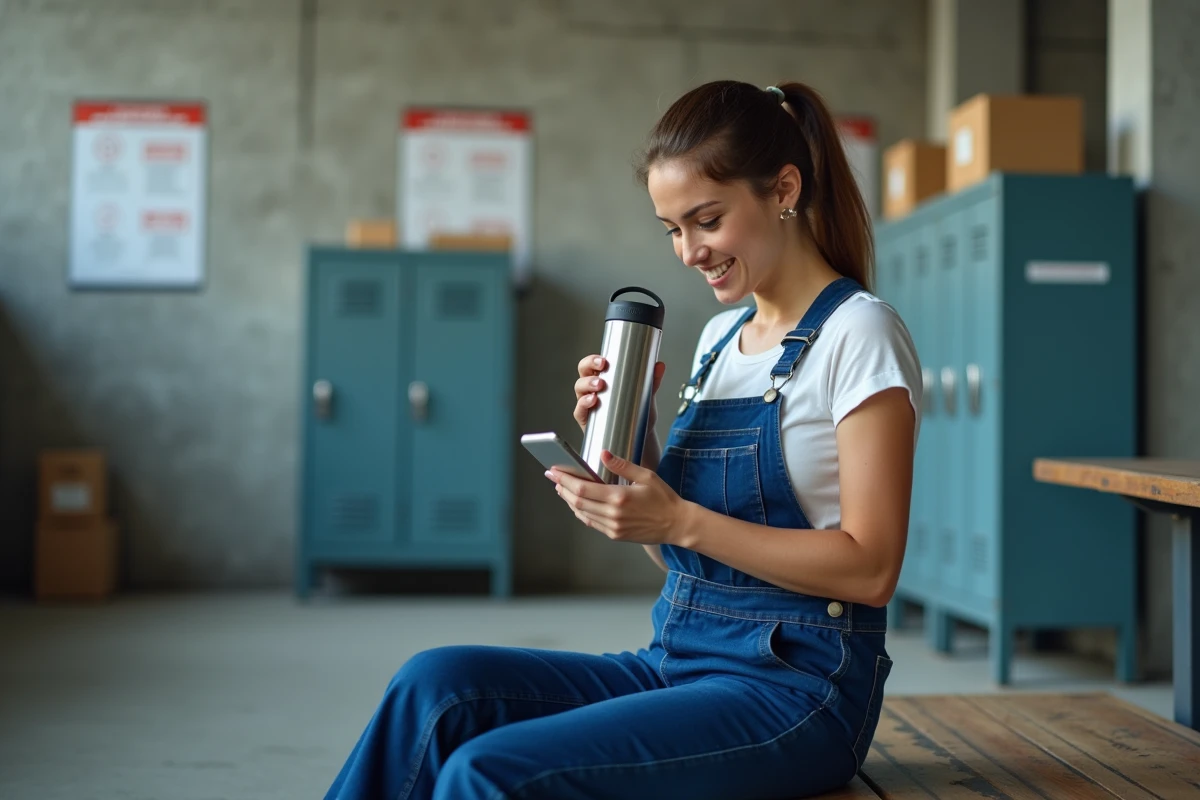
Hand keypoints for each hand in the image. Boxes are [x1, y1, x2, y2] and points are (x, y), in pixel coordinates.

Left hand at [547, 450, 691, 545]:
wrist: (676, 524)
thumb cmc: (664, 499)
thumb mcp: (646, 476)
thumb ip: (622, 465)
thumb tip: (603, 454)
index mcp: (619, 497)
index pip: (583, 487)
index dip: (565, 479)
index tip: (555, 471)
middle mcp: (612, 514)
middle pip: (577, 501)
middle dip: (562, 488)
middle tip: (553, 477)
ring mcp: (612, 527)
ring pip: (581, 513)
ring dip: (569, 500)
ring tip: (562, 489)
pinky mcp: (615, 534)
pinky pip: (591, 523)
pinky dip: (580, 512)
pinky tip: (577, 504)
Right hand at [573, 357, 666, 431]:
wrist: (639, 438)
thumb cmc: (637, 414)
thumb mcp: (646, 396)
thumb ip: (652, 381)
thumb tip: (660, 365)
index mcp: (604, 378)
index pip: (593, 364)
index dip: (593, 359)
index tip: (603, 359)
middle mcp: (593, 388)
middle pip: (583, 372)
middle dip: (589, 366)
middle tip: (602, 367)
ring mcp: (587, 403)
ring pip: (579, 388)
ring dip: (587, 384)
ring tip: (599, 386)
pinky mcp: (586, 419)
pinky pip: (579, 410)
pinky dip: (583, 404)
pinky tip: (593, 401)